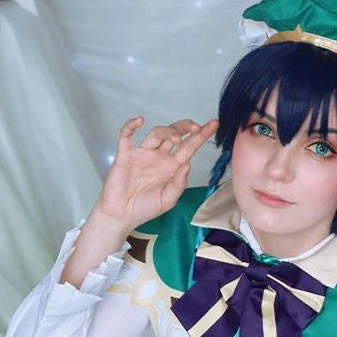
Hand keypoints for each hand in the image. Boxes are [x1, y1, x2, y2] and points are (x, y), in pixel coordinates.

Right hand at [96, 116, 219, 229]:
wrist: (122, 215)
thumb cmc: (145, 208)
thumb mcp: (168, 200)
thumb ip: (178, 184)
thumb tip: (187, 164)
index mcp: (171, 167)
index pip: (188, 148)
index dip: (201, 136)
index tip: (214, 124)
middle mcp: (159, 157)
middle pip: (174, 135)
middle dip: (186, 128)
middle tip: (196, 127)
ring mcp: (143, 154)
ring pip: (156, 134)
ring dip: (167, 132)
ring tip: (176, 138)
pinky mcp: (126, 155)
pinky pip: (127, 136)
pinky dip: (131, 126)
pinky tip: (140, 121)